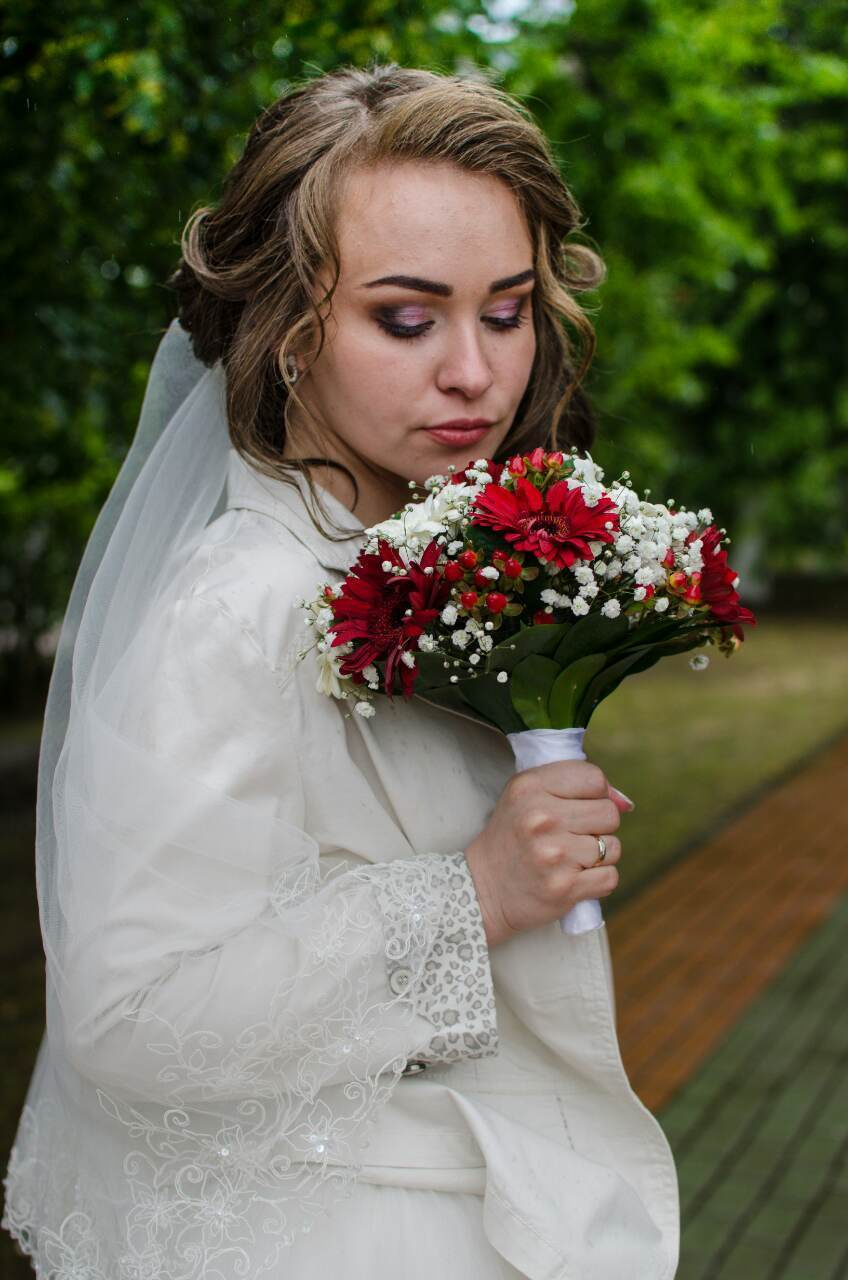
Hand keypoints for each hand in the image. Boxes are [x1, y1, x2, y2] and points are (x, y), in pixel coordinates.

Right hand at [464, 761, 630, 946]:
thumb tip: (626, 802)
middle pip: (609, 813)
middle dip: (598, 826)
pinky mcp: (565, 887)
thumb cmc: (511, 837)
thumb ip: (573, 786)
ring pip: (613, 847)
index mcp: (530, 787)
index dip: (595, 794)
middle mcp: (541, 817)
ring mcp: (554, 854)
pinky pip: (610, 877)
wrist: (482, 888)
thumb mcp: (528, 796)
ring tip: (569, 859)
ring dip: (598, 856)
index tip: (578, 807)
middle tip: (572, 836)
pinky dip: (598, 881)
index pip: (595, 779)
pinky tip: (573, 878)